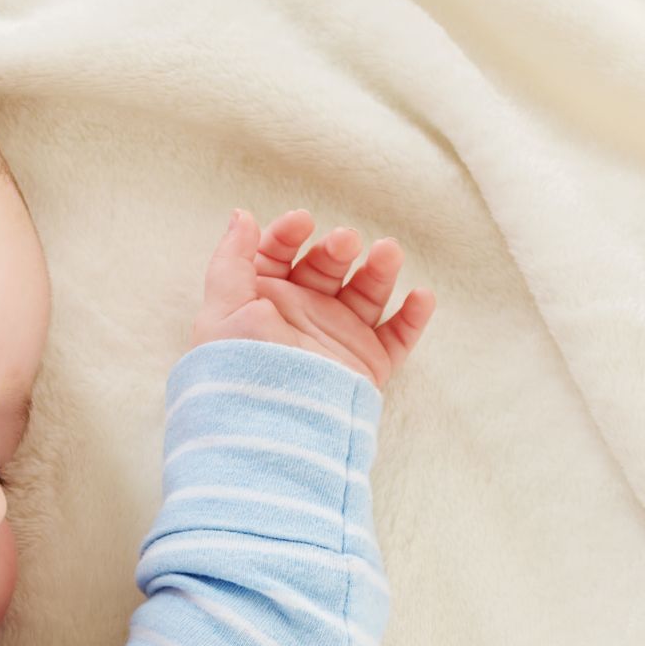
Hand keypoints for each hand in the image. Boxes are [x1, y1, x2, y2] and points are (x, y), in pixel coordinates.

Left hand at [189, 208, 435, 390]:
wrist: (269, 428)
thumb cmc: (238, 371)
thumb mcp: (222, 310)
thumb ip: (232, 261)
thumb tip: (241, 216)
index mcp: (262, 302)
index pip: (278, 255)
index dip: (289, 233)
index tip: (303, 222)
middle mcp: (301, 318)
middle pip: (325, 268)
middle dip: (336, 249)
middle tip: (346, 242)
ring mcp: (336, 341)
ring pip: (365, 294)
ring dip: (380, 270)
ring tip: (389, 253)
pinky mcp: (365, 366)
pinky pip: (397, 338)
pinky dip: (413, 317)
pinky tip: (422, 296)